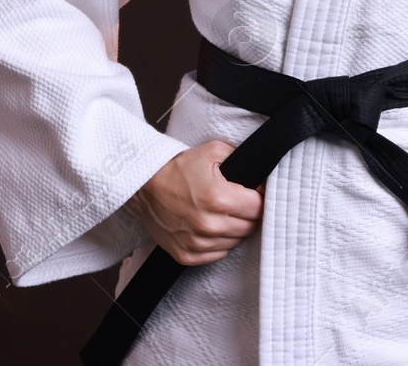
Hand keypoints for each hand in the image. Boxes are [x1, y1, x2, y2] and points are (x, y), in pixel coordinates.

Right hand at [125, 139, 264, 265]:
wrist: (144, 185)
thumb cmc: (179, 167)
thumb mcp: (215, 151)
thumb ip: (243, 161)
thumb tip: (263, 178)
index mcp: (219, 198)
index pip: (258, 208)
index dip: (261, 199)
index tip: (256, 193)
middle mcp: (208, 224)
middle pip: (249, 227)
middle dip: (249, 214)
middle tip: (240, 202)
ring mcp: (196, 242)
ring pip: (235, 242)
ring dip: (235, 229)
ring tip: (224, 213)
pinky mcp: (184, 254)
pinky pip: (216, 255)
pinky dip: (219, 243)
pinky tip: (213, 228)